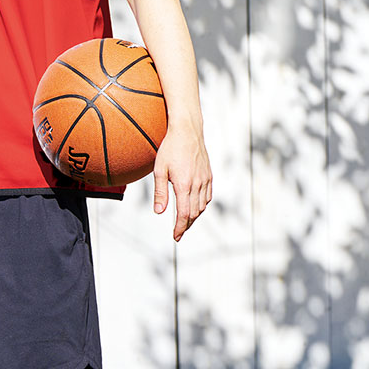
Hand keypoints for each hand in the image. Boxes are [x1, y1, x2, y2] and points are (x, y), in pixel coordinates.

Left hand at [152, 126, 211, 241]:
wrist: (187, 131)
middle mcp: (197, 184)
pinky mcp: (209, 175)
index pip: (184, 213)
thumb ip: (160, 192)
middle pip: (194, 213)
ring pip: (202, 206)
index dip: (180, 227)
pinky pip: (207, 196)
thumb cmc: (170, 148)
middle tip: (178, 232)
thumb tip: (159, 212)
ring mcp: (205, 180)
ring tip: (184, 221)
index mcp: (184, 184)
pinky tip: (194, 206)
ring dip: (194, 216)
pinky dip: (201, 205)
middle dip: (186, 225)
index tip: (176, 237)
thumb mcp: (160, 170)